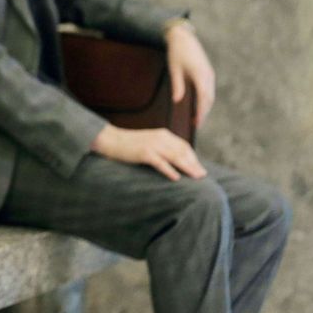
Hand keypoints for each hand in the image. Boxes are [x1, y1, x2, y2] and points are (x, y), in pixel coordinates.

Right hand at [91, 123, 206, 181]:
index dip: (193, 157)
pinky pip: (160, 163)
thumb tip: (174, 159)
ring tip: (196, 177)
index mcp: (163, 134)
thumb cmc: (128, 144)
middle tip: (203, 175)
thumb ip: (161, 147)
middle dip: (194, 164)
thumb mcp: (148, 141)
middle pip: (182, 152)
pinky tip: (176, 178)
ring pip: (175, 157)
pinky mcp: (144, 153)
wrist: (110, 140)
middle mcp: (160, 138)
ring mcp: (152, 145)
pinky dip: (169, 170)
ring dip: (187, 167)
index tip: (198, 168)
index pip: (183, 146)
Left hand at [166, 23, 215, 127]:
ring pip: (210, 94)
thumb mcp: (174, 69)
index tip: (197, 122)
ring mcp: (209, 74)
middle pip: (209, 98)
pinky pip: (208, 89)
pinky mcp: (207, 73)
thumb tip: (177, 101)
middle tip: (196, 125)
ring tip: (197, 118)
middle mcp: (208, 75)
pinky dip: (205, 99)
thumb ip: (177, 85)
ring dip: (205, 107)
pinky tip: (198, 105)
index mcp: (200, 74)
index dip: (201, 111)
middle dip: (204, 112)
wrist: (183, 37)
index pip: (203, 97)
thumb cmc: (176, 53)